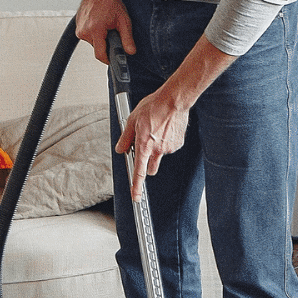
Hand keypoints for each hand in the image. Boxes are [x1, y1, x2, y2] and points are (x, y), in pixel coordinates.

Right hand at [74, 0, 135, 64]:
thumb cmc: (109, 2)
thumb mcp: (123, 20)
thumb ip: (127, 38)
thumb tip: (130, 52)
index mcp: (95, 31)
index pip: (100, 55)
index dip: (108, 60)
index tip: (113, 60)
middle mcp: (84, 32)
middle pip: (97, 48)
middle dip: (106, 44)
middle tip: (112, 32)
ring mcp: (79, 30)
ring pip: (93, 42)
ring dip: (100, 38)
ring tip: (105, 25)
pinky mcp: (77, 28)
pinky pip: (88, 36)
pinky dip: (95, 33)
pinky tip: (99, 23)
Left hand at [117, 84, 190, 199]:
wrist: (173, 100)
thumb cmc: (153, 107)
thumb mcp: (132, 120)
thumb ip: (125, 138)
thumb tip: (120, 149)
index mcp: (144, 146)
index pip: (139, 172)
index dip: (137, 187)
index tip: (136, 197)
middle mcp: (157, 150)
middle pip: (151, 168)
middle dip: (147, 165)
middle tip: (144, 150)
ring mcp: (169, 148)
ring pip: (160, 156)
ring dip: (156, 149)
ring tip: (155, 130)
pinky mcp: (178, 144)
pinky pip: (168, 147)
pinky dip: (165, 141)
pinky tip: (164, 129)